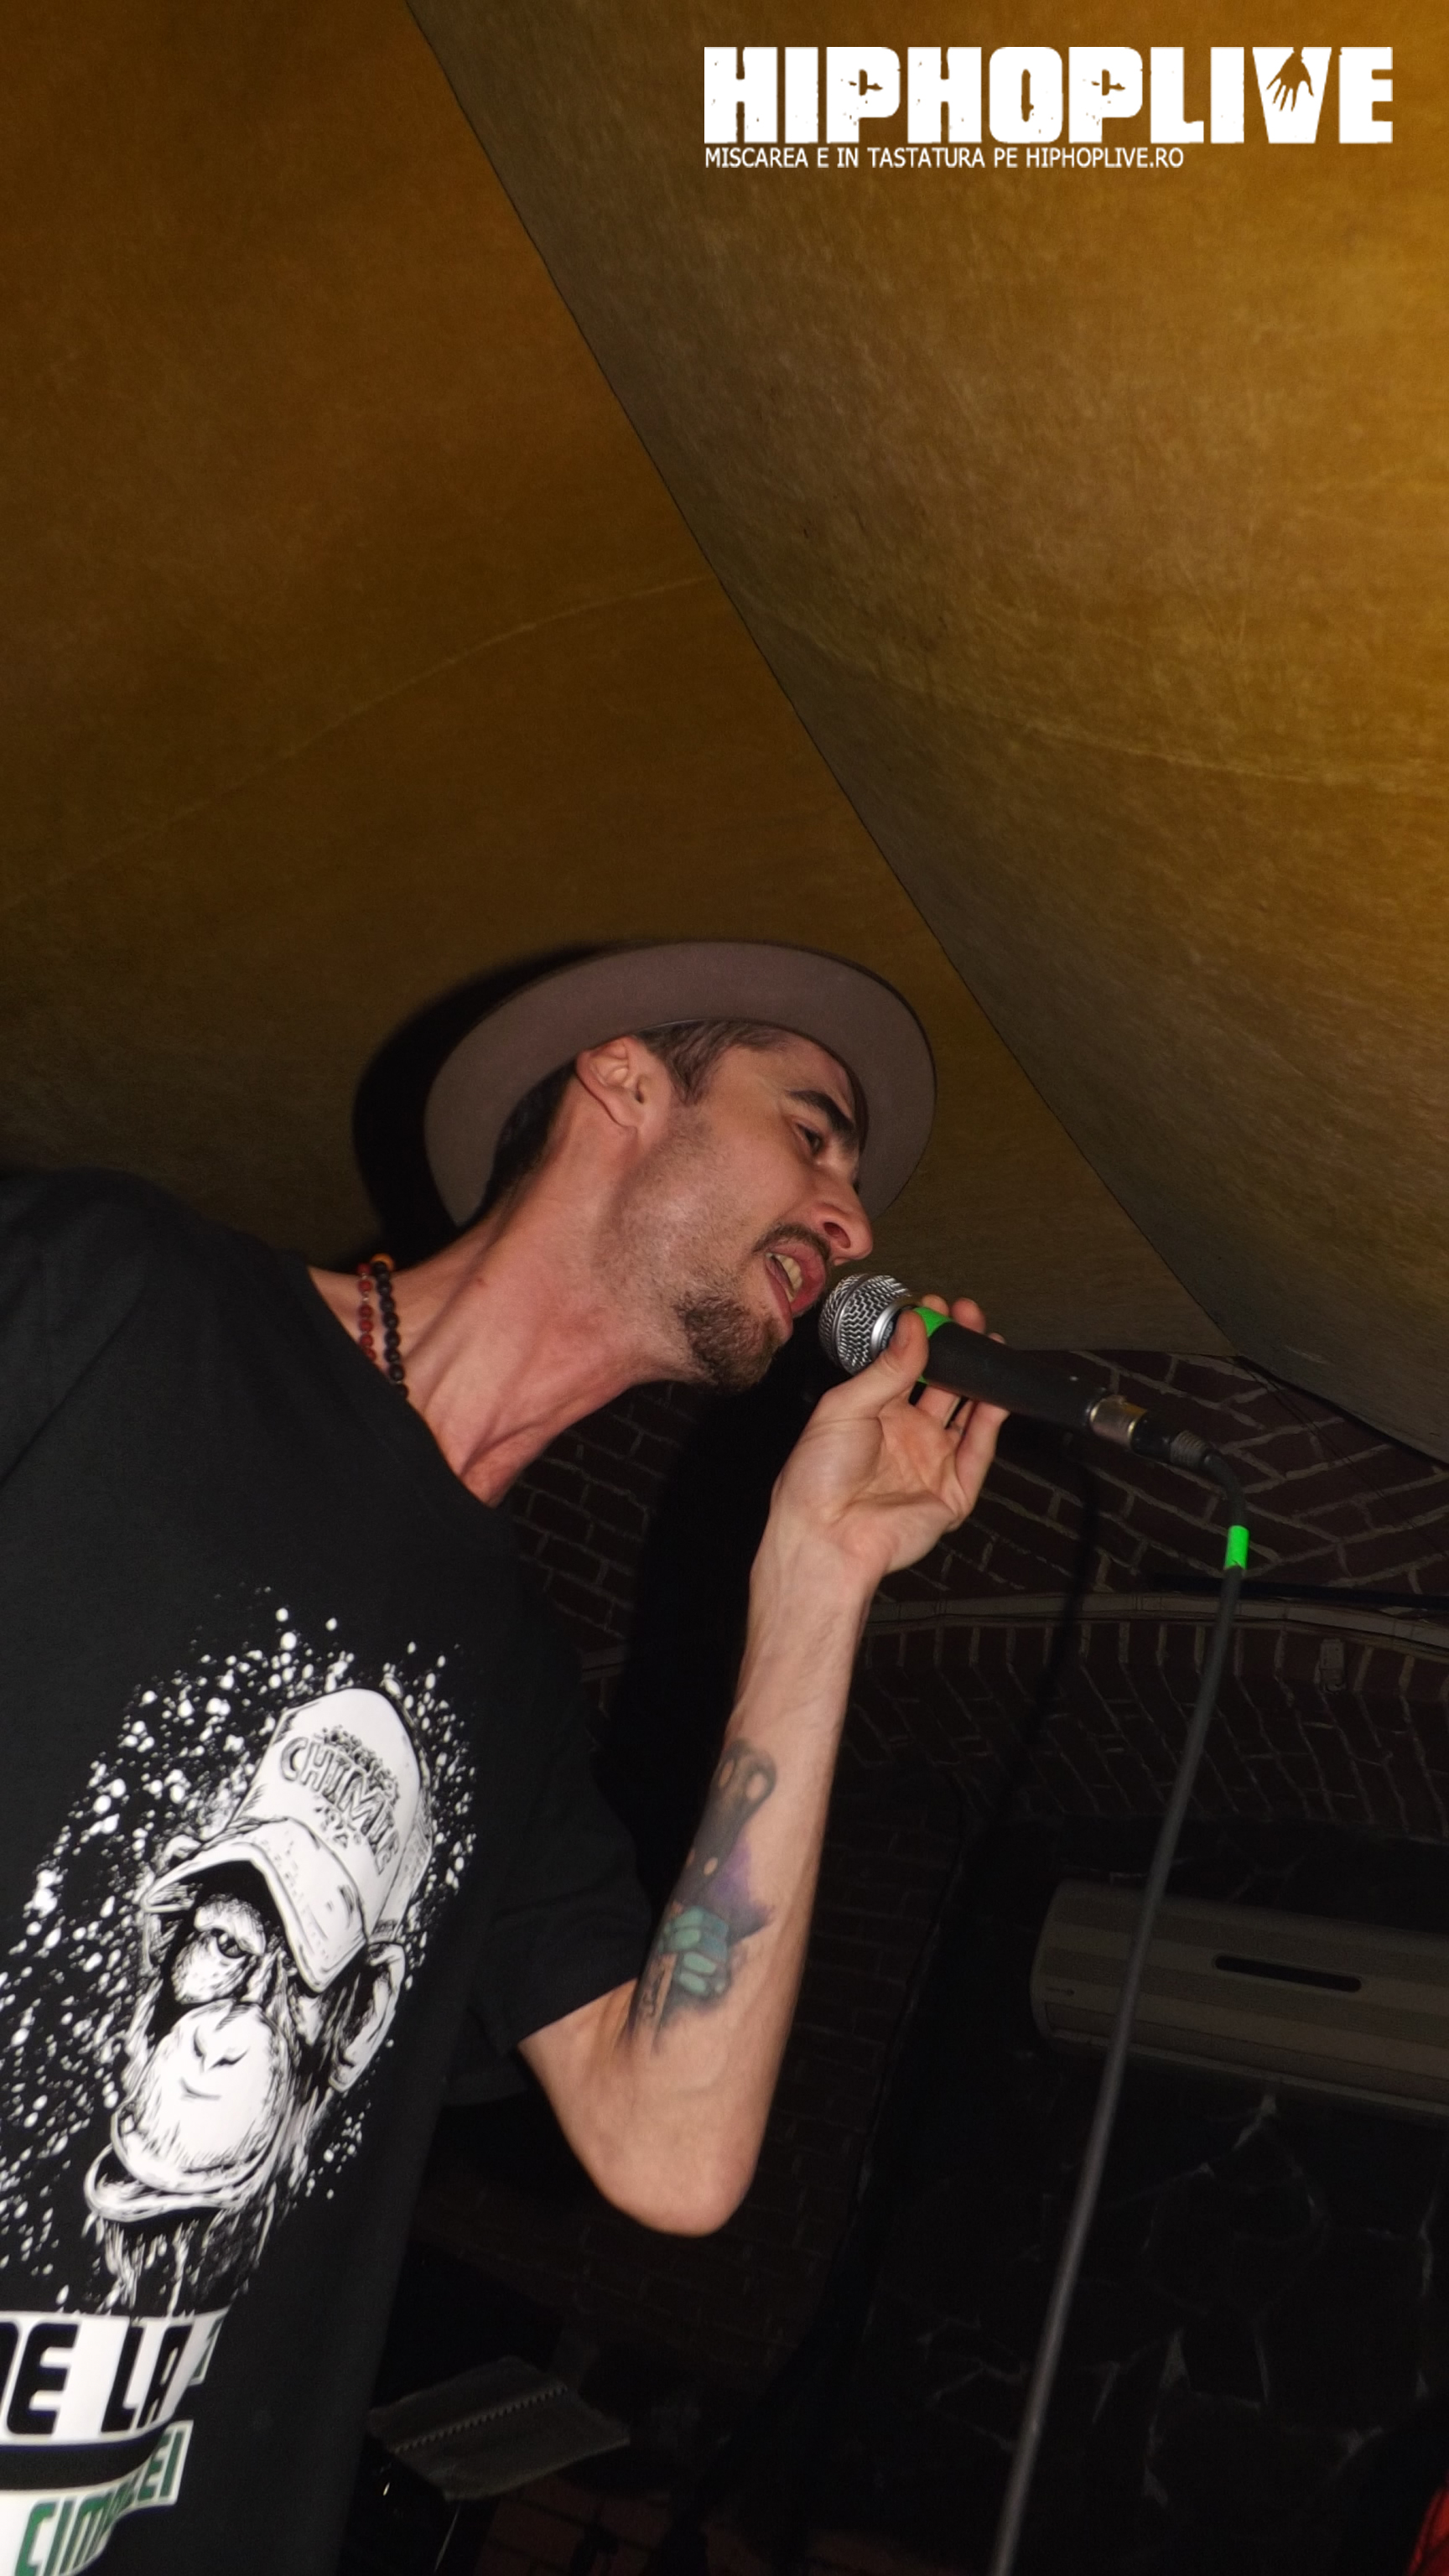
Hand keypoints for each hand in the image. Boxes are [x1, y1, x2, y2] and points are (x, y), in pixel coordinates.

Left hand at [764, 1296, 1006, 1594]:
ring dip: (980, 1381)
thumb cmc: (816, 1477)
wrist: (826, 1534)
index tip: (934, 1309)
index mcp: (872, 1413)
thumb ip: (887, 1368)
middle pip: (941, 1384)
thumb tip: (912, 1327)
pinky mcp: (952, 1491)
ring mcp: (930, 1461)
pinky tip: (998, 1392)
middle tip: (967, 1318)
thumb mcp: (845, 1407)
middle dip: (957, 1351)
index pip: (905, 1366)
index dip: (922, 1337)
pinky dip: (991, 1422)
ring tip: (991, 1344)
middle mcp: (904, 1435)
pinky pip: (978, 1451)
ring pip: (966, 1414)